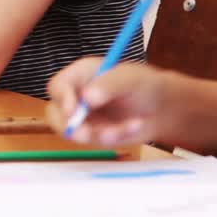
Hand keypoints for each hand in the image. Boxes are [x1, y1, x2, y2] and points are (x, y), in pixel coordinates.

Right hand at [46, 57, 170, 145]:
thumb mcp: (129, 79)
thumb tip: (87, 98)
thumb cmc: (144, 85)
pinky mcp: (92, 133)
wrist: (161, 108)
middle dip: (69, 126)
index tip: (74, 112)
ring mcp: (82, 117)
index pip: (57, 87)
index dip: (62, 99)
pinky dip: (115, 137)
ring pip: (75, 132)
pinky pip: (95, 142)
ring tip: (129, 126)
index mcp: (78, 75)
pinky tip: (133, 126)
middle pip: (54, 113)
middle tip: (87, 135)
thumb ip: (108, 85)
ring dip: (101, 134)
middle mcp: (75, 96)